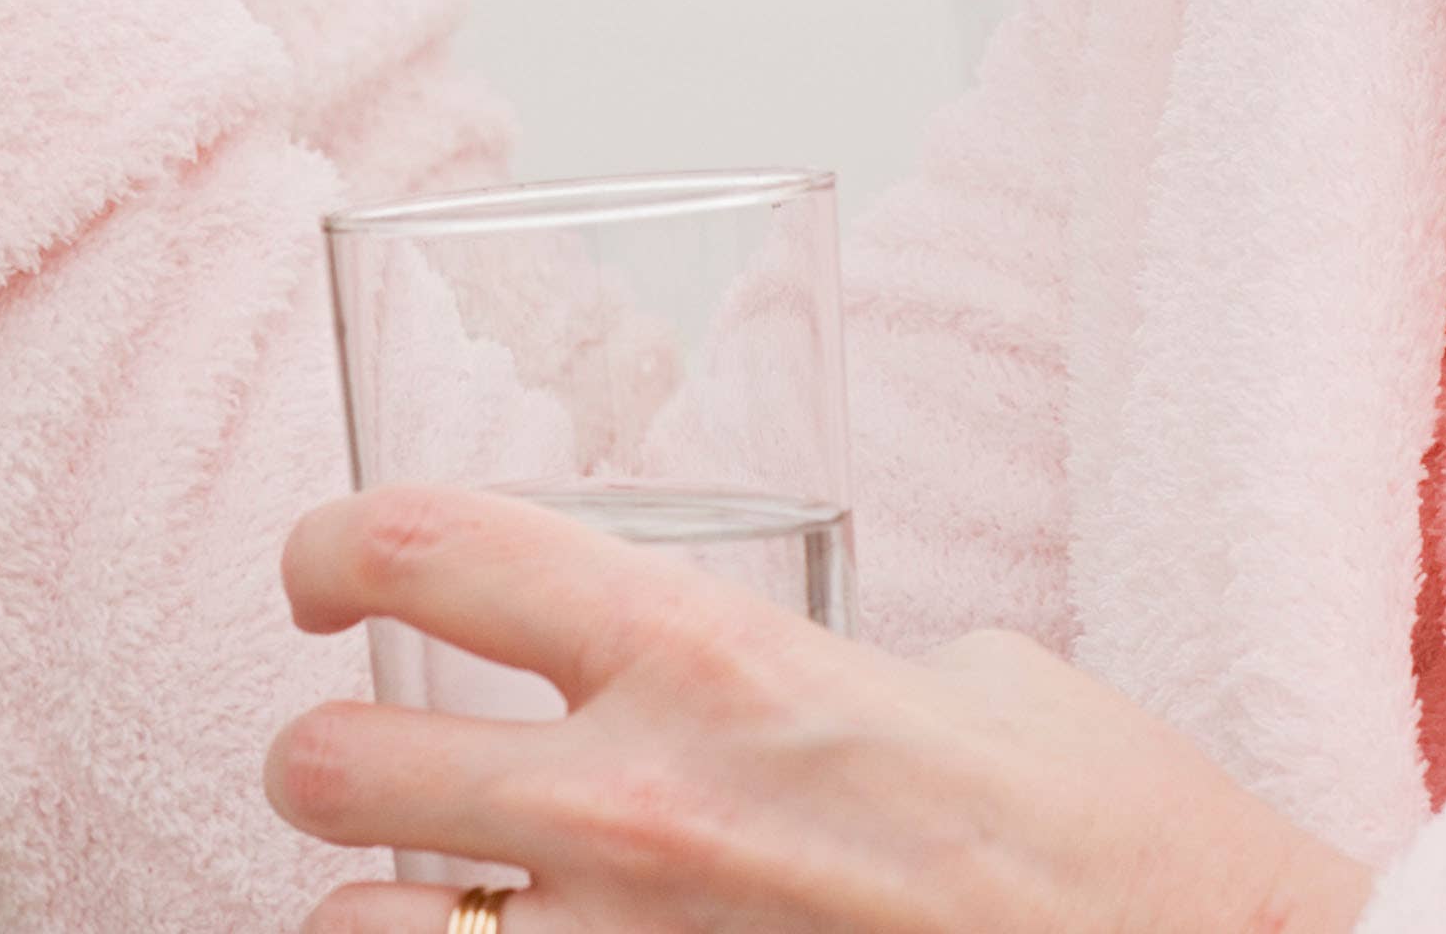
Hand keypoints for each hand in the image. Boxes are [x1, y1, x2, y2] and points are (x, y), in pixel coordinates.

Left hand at [267, 489, 1371, 933]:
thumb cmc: (1130, 850)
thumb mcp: (975, 685)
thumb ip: (831, 665)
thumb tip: (779, 680)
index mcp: (714, 660)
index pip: (429, 550)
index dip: (330, 547)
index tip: (324, 570)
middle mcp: (643, 809)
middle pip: (331, 764)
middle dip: (315, 761)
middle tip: (348, 758)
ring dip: (375, 917)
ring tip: (425, 907)